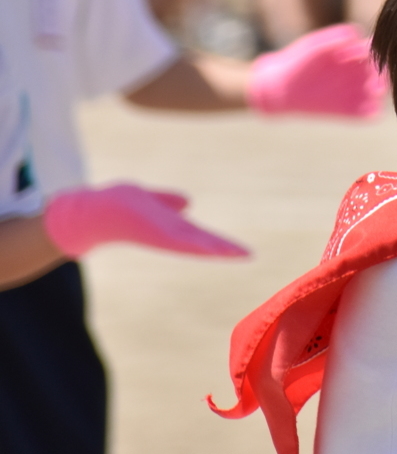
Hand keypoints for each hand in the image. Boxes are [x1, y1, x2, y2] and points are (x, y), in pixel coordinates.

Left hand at [44, 184, 248, 258]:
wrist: (90, 211)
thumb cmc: (115, 203)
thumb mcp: (148, 197)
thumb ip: (166, 200)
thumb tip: (188, 203)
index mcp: (168, 228)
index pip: (200, 236)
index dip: (221, 243)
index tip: (242, 250)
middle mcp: (167, 235)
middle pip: (202, 243)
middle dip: (225, 249)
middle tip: (249, 255)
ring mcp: (160, 236)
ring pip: (194, 244)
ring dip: (216, 249)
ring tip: (238, 253)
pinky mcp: (152, 232)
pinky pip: (178, 240)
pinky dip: (196, 244)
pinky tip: (210, 248)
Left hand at [247, 24, 387, 117]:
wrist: (278, 89)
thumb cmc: (296, 63)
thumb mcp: (313, 47)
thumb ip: (334, 39)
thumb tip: (356, 34)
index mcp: (351, 54)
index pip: (376, 52)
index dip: (380, 53)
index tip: (370, 56)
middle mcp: (355, 73)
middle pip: (381, 74)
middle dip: (384, 76)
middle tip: (376, 78)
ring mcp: (352, 92)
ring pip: (377, 94)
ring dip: (380, 94)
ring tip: (373, 93)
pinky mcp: (347, 111)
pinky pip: (367, 115)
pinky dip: (373, 114)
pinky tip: (371, 110)